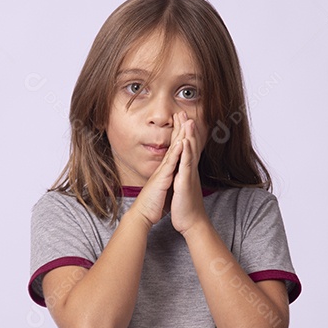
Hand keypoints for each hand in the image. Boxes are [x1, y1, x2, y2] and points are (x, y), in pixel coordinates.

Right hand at [128, 113, 186, 227]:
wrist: (143, 214)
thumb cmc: (152, 203)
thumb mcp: (161, 187)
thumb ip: (165, 178)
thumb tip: (169, 174)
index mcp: (165, 170)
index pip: (174, 149)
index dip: (179, 135)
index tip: (184, 123)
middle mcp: (163, 167)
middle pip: (173, 144)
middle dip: (178, 128)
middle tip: (183, 113)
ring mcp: (162, 172)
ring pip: (172, 150)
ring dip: (179, 135)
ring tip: (185, 121)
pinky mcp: (162, 179)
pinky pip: (170, 164)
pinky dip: (176, 153)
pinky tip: (181, 142)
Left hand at [171, 113, 209, 234]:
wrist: (192, 222)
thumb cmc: (186, 207)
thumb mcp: (183, 188)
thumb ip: (182, 177)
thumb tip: (181, 171)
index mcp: (187, 170)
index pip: (186, 147)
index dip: (184, 133)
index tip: (181, 119)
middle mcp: (189, 170)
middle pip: (189, 145)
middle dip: (186, 128)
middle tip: (183, 112)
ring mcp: (188, 175)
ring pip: (190, 152)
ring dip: (189, 136)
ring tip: (188, 120)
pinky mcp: (185, 182)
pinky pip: (186, 164)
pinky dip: (186, 153)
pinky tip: (185, 142)